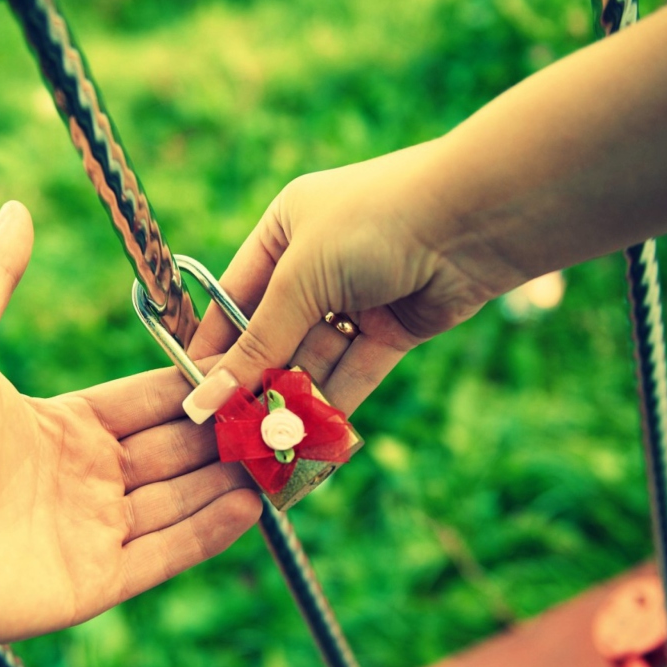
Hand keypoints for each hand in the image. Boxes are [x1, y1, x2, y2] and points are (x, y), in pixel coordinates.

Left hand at [0, 201, 261, 646]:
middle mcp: (82, 480)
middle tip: (280, 413)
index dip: (191, 388)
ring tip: (282, 457)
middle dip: (224, 433)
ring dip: (230, 480)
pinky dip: (209, 532)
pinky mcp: (91, 582)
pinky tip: (255, 505)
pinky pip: (163, 554)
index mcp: (61, 429)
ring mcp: (89, 533)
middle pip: (172, 453)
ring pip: (178, 502)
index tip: (242, 368)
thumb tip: (15, 207)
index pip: (145, 404)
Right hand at [184, 141, 504, 419]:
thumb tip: (203, 399)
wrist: (473, 219)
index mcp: (283, 233)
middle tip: (230, 434)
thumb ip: (256, 344)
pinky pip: (352, 372)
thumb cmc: (373, 223)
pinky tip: (310, 440)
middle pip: (274, 336)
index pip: (233, 300)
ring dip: (293, 402)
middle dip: (255, 384)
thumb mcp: (301, 280)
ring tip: (268, 447)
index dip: (214, 349)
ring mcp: (355, 299)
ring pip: (314, 360)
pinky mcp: (392, 329)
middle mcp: (315, 265)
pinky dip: (333, 405)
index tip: (193, 397)